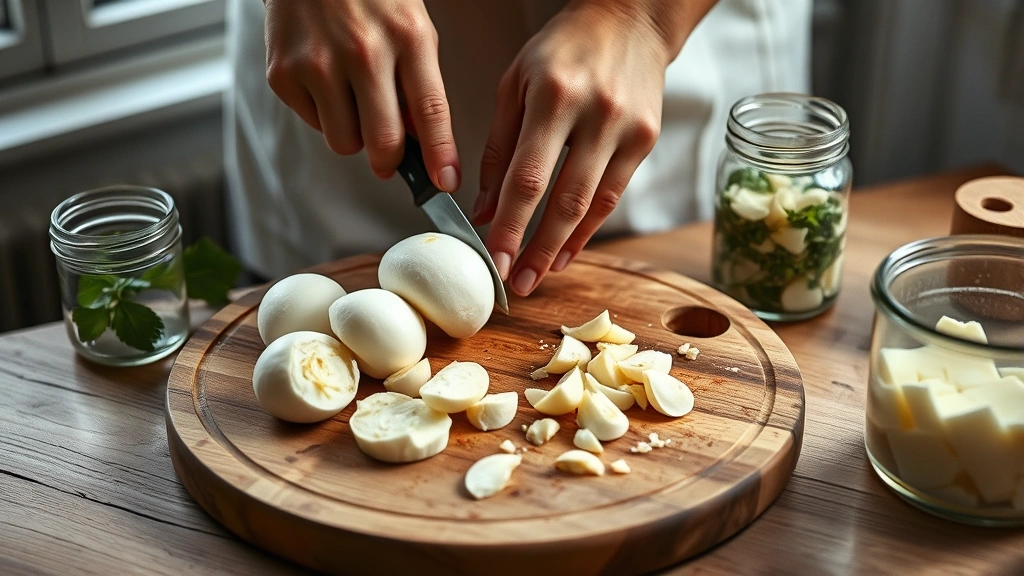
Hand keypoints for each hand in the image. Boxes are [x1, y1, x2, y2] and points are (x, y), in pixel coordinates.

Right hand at [264, 0, 459, 190]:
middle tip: (390, 155)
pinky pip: (314, 125)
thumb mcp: (412, 28)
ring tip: (353, 99)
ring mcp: (318, 63)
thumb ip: (420, 84)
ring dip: (354, 135)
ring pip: (345, 143)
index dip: (440, 155)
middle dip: (391, 160)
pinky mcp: (283, 73)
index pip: (430, 110)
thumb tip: (424, 142)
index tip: (446, 182)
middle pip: (383, 141)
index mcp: (407, 37)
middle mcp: (363, 50)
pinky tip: (325, 80)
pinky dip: (324, 114)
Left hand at [473, 0, 712, 295]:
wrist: (630, 20)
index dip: (510, 226)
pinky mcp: (646, 140)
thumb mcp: (515, 84)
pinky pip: (614, 195)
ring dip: (562, 247)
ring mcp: (627, 129)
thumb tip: (485, 208)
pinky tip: (567, 250)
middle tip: (516, 283)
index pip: (528, 177)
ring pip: (593, 205)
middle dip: (536, 249)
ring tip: (539, 276)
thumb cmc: (563, 48)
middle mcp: (596, 114)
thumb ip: (498, 148)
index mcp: (554, 95)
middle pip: (564, 200)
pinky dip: (589, 228)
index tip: (493, 259)